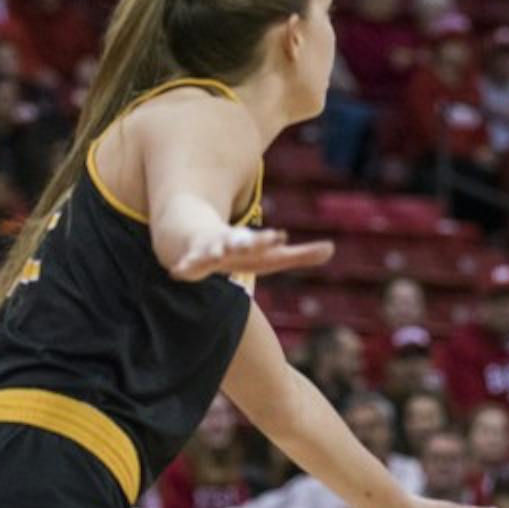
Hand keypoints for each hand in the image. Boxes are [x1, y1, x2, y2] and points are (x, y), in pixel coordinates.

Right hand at [172, 226, 333, 281]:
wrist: (199, 237)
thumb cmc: (242, 250)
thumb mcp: (272, 256)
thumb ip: (300, 254)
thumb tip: (332, 248)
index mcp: (251, 244)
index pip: (263, 242)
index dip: (270, 240)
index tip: (281, 237)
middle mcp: (231, 244)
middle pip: (239, 243)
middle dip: (245, 242)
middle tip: (249, 243)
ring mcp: (209, 250)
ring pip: (212, 250)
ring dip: (214, 251)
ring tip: (217, 252)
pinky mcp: (192, 259)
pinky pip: (187, 264)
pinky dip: (184, 266)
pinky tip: (177, 271)